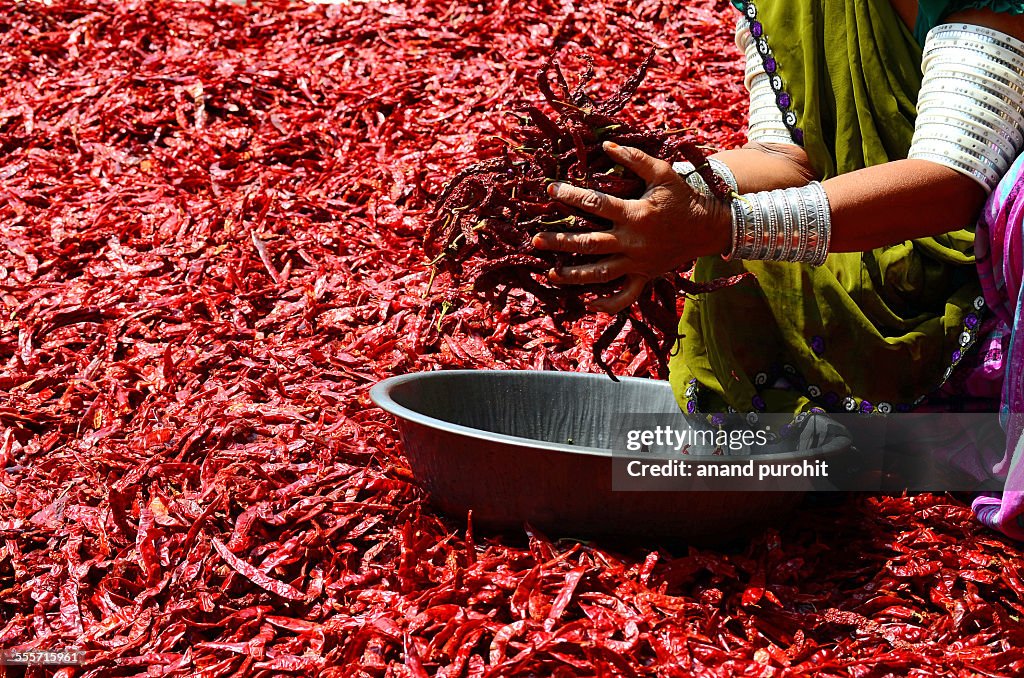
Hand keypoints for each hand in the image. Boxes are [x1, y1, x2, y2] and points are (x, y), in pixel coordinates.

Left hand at [532, 141, 731, 313]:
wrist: (709, 228)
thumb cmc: (683, 197)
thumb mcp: (663, 172)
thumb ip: (635, 159)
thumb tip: (606, 145)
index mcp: (635, 214)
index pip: (596, 204)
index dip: (571, 195)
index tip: (551, 189)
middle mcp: (633, 242)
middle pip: (589, 244)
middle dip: (560, 242)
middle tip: (535, 240)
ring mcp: (637, 263)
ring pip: (600, 274)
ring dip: (574, 276)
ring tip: (551, 274)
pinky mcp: (644, 277)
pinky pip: (625, 296)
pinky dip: (607, 303)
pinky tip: (587, 303)